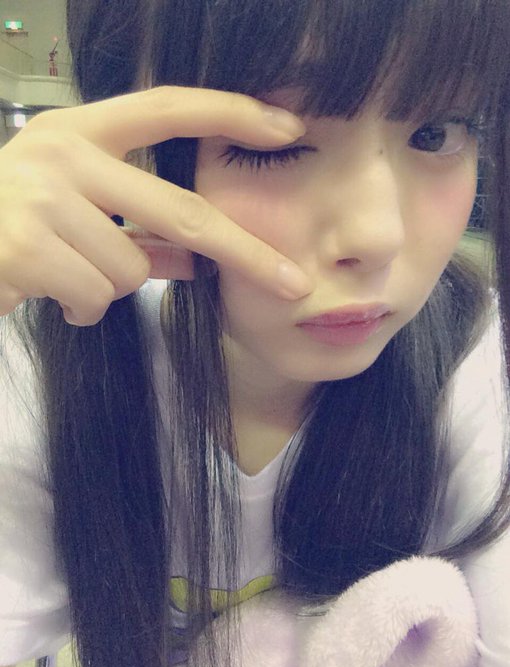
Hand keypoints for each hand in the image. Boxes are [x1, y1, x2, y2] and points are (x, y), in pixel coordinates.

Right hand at [0, 86, 310, 325]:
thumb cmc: (18, 224)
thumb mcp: (79, 210)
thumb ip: (141, 230)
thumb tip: (200, 262)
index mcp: (81, 131)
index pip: (167, 107)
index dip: (230, 113)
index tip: (288, 128)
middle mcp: (62, 152)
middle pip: (182, 211)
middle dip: (245, 254)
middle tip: (293, 284)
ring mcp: (40, 196)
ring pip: (131, 268)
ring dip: (111, 287)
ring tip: (71, 276)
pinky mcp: (21, 246)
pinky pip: (94, 296)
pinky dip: (83, 308)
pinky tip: (53, 294)